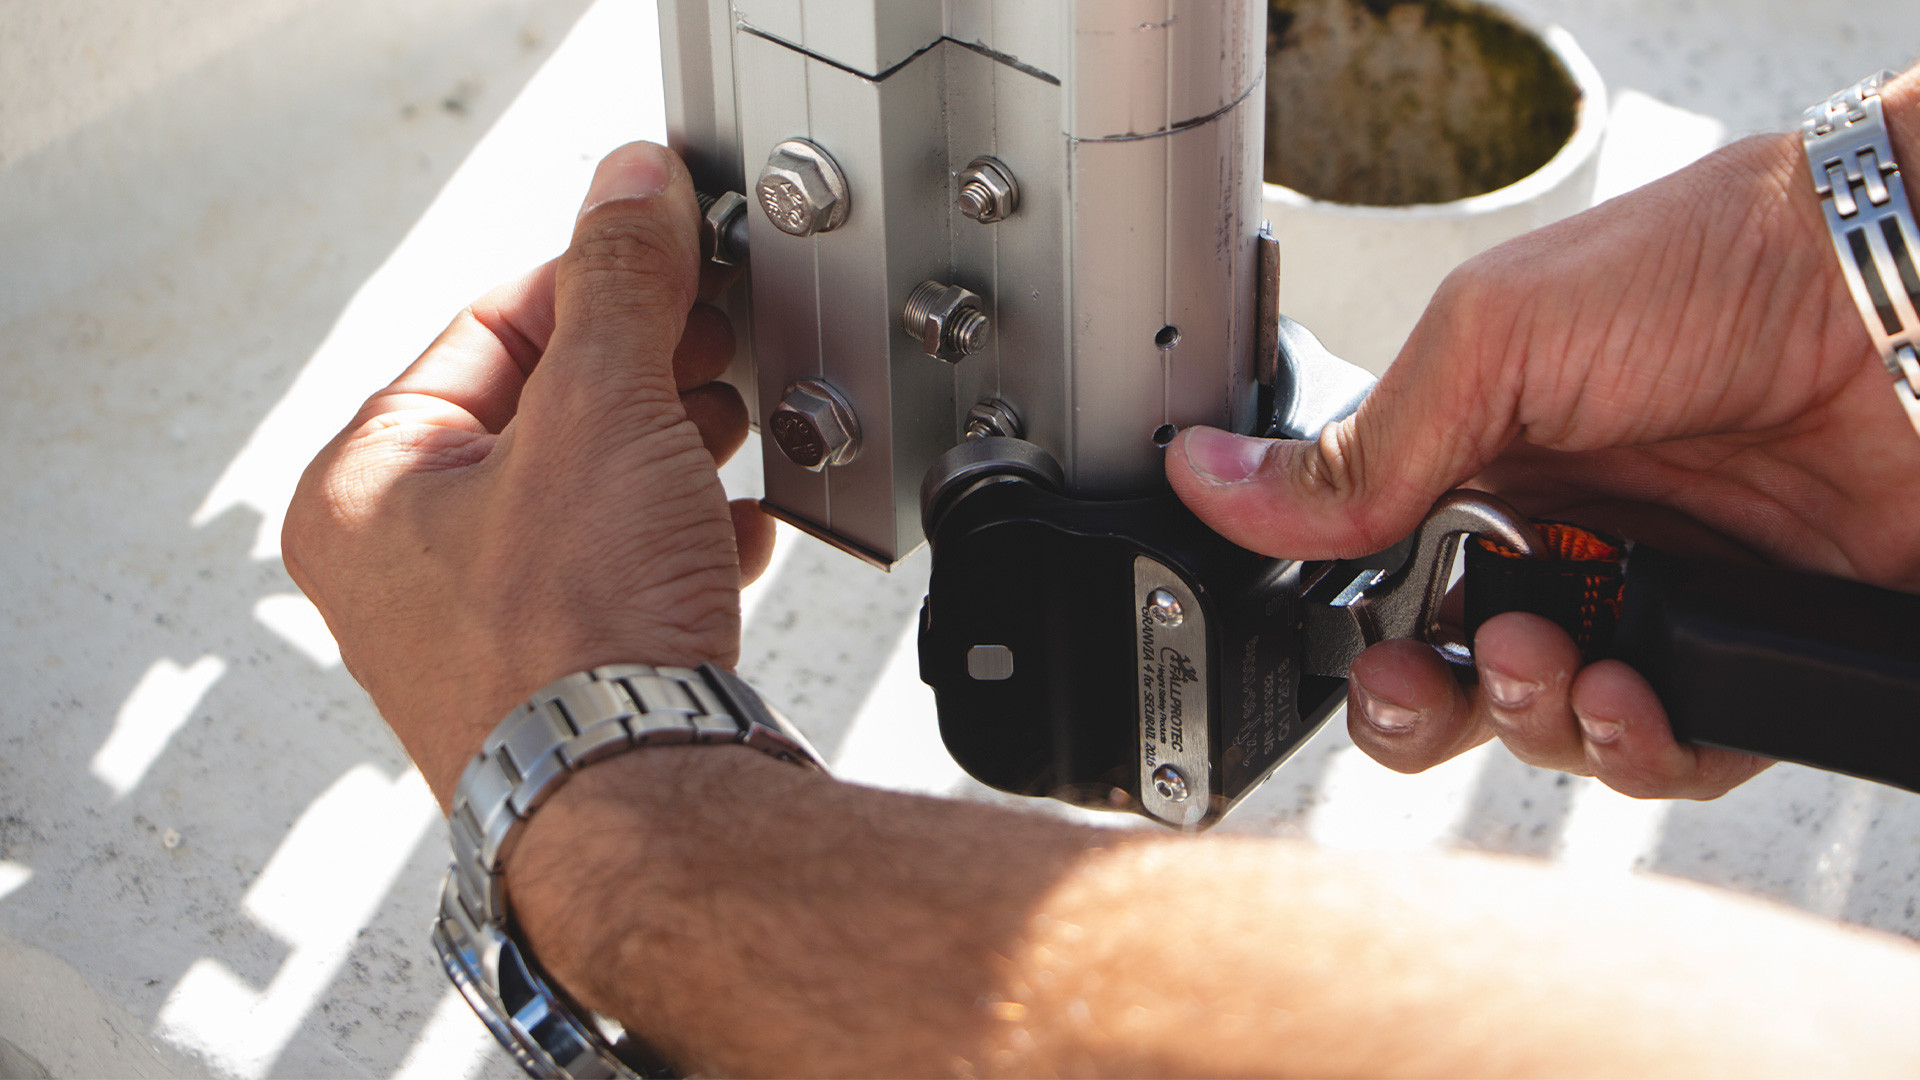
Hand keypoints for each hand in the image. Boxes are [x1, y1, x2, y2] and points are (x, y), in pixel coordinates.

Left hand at [282, 142, 770, 803]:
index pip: (484, 329)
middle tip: (710, 344)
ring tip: (727, 431)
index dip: (590, 282)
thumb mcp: (600, 414)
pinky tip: (734, 526)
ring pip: (588, 492)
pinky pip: (619, 570)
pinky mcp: (557, 673)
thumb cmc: (573, 641)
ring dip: (670, 451)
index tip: (666, 254)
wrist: (639, 797)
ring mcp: (479, 626)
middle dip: (643, 373)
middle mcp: (402, 563)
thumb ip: (618, 284)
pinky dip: (679, 536)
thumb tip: (630, 187)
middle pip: (540, 412)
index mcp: (363, 487)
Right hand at [1169, 70, 1919, 798]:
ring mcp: (1652, 598)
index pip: (1384, 587)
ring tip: (1549, 650)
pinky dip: (1634, 748)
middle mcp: (1562, 539)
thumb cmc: (1710, 274)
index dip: (1356, 639)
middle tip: (1417, 683)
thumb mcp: (1489, 344)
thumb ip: (1357, 449)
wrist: (1899, 291)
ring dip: (1529, 714)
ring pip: (1549, 727)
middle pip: (1454, 677)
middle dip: (1420, 706)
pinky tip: (1624, 693)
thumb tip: (1211, 479)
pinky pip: (1669, 752)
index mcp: (1482, 464)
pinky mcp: (1747, 651)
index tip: (1348, 648)